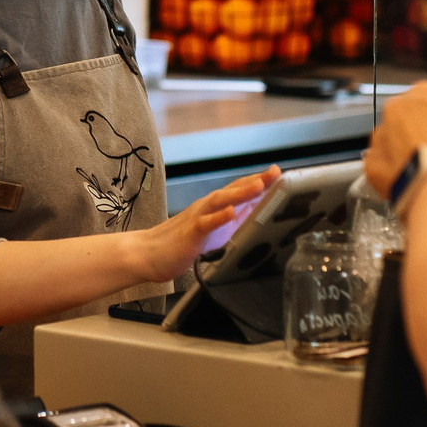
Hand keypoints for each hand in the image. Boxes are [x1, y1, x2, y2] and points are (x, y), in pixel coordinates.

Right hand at [127, 167, 274, 284]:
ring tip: (259, 186)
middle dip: (255, 181)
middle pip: (232, 190)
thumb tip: (255, 213)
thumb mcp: (214, 230)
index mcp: (213, 208)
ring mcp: (197, 218)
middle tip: (275, 173)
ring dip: (240, 193)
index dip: (259, 181)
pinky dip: (219, 217)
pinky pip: (204, 223)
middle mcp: (206, 207)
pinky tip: (231, 213)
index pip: (238, 190)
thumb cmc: (181, 243)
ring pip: (220, 201)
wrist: (148, 254)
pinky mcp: (189, 233)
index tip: (278, 173)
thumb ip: (232, 221)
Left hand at [365, 80, 426, 199]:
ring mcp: (381, 136)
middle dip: (417, 133)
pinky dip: (392, 176)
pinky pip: (380, 167)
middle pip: (405, 117)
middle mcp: (397, 109)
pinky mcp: (372, 164)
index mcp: (424, 93)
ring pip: (389, 141)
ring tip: (423, 172)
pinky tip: (409, 184)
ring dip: (402, 153)